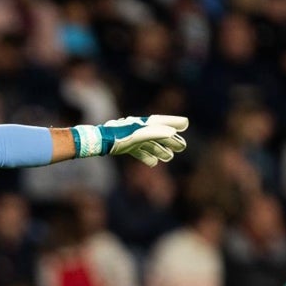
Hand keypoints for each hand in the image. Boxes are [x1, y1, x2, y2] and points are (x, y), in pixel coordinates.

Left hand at [74, 116, 188, 165]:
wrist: (101, 142)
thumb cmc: (119, 136)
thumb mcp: (139, 135)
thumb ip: (156, 133)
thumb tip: (172, 132)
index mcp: (144, 124)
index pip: (162, 122)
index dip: (174, 122)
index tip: (185, 123)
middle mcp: (139, 130)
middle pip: (158, 135)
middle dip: (171, 141)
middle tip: (182, 147)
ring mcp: (133, 138)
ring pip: (150, 144)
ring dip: (160, 150)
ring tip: (169, 157)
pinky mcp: (126, 146)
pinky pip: (140, 152)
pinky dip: (147, 157)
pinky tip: (153, 164)